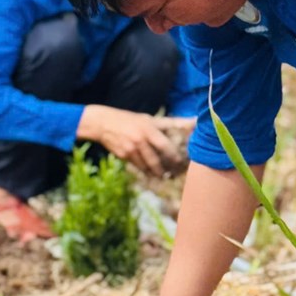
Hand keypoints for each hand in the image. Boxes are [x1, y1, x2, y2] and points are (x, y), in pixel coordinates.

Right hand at [77, 105, 193, 176]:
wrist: (102, 123)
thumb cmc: (130, 119)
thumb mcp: (148, 119)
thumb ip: (170, 123)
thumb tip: (193, 120)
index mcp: (147, 128)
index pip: (164, 145)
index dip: (173, 156)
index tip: (180, 162)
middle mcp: (139, 140)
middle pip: (155, 160)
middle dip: (164, 170)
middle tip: (173, 175)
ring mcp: (130, 149)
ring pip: (146, 166)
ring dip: (155, 173)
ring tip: (163, 176)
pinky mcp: (123, 156)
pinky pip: (137, 166)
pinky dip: (144, 171)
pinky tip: (150, 173)